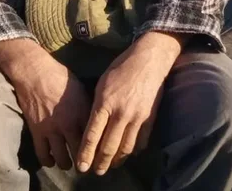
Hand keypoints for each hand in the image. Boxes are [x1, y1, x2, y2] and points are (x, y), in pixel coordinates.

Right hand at [0, 39, 91, 169]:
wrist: (34, 73)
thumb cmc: (60, 77)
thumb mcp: (80, 90)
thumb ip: (88, 108)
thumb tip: (97, 120)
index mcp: (82, 113)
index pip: (94, 138)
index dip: (98, 150)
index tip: (100, 156)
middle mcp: (68, 124)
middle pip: (80, 152)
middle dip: (84, 162)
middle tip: (85, 165)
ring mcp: (51, 130)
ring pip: (62, 158)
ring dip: (66, 164)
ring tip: (68, 164)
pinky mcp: (37, 132)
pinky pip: (42, 154)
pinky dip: (47, 161)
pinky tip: (51, 160)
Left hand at [77, 32, 186, 174]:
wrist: (149, 60)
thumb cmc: (121, 68)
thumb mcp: (102, 84)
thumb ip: (97, 106)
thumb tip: (93, 126)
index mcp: (104, 103)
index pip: (92, 136)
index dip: (85, 154)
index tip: (82, 167)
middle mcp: (120, 113)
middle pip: (108, 146)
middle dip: (101, 163)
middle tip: (95, 172)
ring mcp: (137, 117)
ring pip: (125, 147)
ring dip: (117, 160)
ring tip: (111, 166)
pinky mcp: (150, 118)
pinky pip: (141, 140)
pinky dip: (134, 149)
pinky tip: (128, 153)